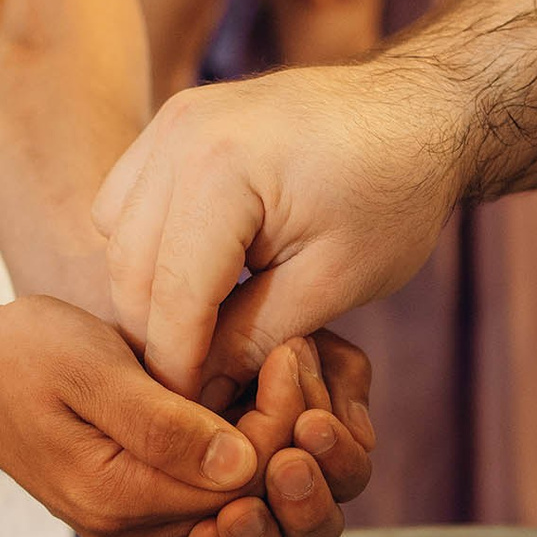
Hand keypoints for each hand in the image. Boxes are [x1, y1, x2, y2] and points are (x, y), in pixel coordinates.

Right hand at [0, 295, 263, 536]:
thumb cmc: (22, 355)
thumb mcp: (91, 369)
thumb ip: (163, 423)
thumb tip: (241, 464)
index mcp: (118, 499)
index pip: (243, 483)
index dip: (282, 421)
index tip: (289, 351)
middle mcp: (129, 531)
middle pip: (247, 499)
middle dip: (286, 431)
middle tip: (296, 355)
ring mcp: (132, 527)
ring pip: (236, 498)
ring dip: (268, 438)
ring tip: (277, 369)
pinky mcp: (135, 510)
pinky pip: (209, 491)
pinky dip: (240, 446)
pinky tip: (245, 392)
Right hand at [91, 61, 465, 396]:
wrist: (418, 112)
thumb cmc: (393, 195)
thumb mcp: (334, 282)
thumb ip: (254, 341)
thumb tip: (196, 396)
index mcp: (220, 171)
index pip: (170, 298)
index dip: (178, 371)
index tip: (196, 424)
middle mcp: (178, 135)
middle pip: (130, 271)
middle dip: (158, 339)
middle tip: (199, 392)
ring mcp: (170, 123)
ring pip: (118, 241)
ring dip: (149, 295)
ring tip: (203, 337)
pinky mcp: (172, 124)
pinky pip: (126, 205)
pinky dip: (148, 250)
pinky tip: (200, 279)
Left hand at [175, 331, 377, 536]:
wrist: (135, 316)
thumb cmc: (221, 317)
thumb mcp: (293, 331)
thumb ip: (337, 373)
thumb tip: (363, 437)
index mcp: (316, 443)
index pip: (346, 474)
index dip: (338, 459)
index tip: (310, 424)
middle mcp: (280, 486)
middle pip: (316, 527)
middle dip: (307, 503)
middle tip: (286, 468)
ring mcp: (234, 509)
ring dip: (261, 534)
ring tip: (240, 514)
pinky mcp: (179, 523)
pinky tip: (205, 531)